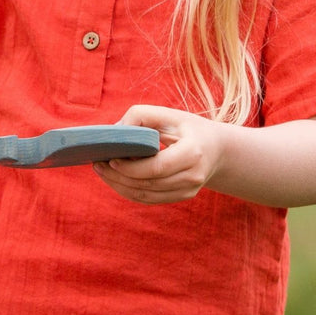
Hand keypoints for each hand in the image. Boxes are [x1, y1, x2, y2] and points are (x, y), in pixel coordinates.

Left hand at [92, 105, 225, 204]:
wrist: (217, 149)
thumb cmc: (188, 128)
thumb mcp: (169, 114)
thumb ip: (141, 116)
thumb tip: (115, 131)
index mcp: (193, 153)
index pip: (157, 168)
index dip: (132, 167)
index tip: (111, 159)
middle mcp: (193, 176)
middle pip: (148, 184)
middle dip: (119, 176)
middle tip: (98, 164)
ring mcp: (189, 190)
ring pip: (146, 195)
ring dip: (120, 185)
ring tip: (102, 171)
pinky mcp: (182, 197)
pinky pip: (150, 199)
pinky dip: (129, 191)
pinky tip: (115, 179)